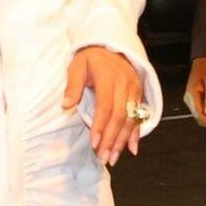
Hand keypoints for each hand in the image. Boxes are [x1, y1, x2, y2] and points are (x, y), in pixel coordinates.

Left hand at [63, 47, 143, 165]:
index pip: (106, 106)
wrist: (111, 47)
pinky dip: (135, 134)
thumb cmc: (91, 59)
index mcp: (109, 77)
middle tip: (104, 158)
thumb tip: (65, 105)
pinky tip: (132, 150)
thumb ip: (73, 85)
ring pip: (131, 119)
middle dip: (111, 139)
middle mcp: (125, 85)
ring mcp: (134, 90)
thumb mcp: (77, 66)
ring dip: (122, 141)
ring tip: (113, 158)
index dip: (100, 125)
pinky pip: (139, 117)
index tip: (94, 143)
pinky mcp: (139, 95)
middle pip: (120, 116)